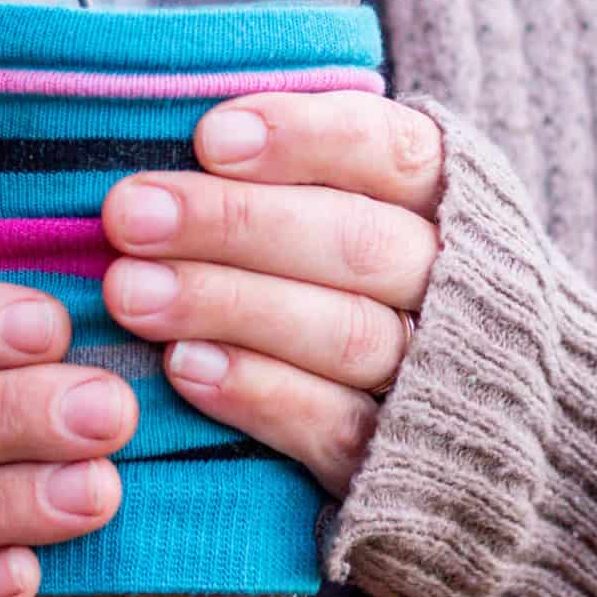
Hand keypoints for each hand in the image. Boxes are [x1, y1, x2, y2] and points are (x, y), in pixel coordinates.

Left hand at [100, 92, 442, 497]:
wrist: (467, 440)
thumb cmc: (361, 278)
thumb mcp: (352, 205)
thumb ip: (290, 173)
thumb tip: (181, 138)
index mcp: (455, 200)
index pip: (391, 151)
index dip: (304, 138)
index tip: (209, 138)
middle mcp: (461, 285)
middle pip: (358, 242)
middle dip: (235, 222)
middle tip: (130, 213)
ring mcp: (439, 377)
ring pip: (346, 332)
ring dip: (229, 305)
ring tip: (131, 292)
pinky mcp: (403, 459)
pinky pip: (337, 426)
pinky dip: (258, 392)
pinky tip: (182, 366)